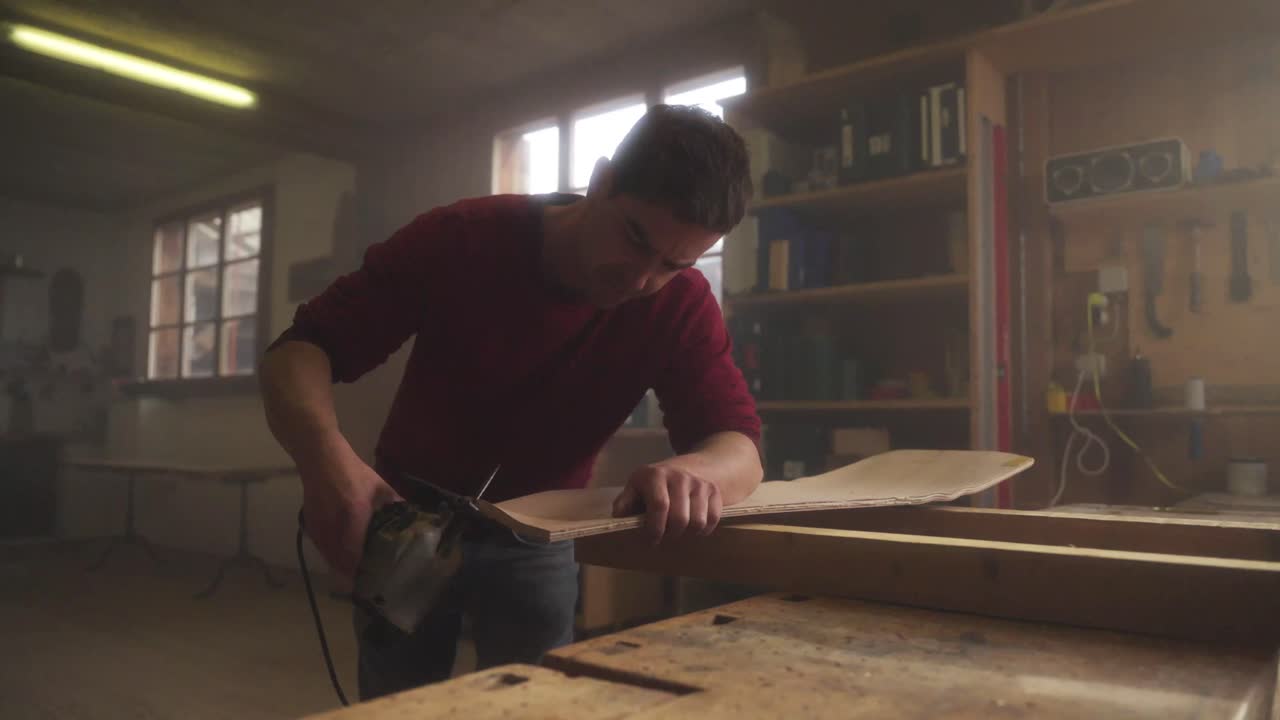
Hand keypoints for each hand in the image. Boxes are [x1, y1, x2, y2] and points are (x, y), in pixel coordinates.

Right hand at [298, 446, 401, 577]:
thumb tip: (413, 521)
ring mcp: (319, 526)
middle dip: (351, 576)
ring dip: (341, 567)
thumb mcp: (379, 487)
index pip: (353, 553)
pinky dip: (332, 556)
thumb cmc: (353, 472)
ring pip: (329, 558)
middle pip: (338, 562)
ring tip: (357, 574)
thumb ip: (396, 506)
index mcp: (354, 514)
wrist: (320, 459)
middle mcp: (333, 525)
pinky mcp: (310, 526)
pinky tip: (344, 557)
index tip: (368, 585)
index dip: (358, 573)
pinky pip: (322, 549)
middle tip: (366, 582)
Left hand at [611, 457, 722, 543]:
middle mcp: (680, 477)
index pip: (659, 506)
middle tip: (665, 538)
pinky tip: (692, 528)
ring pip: (698, 522)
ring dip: (687, 534)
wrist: (688, 466)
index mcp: (656, 475)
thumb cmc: (655, 483)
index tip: (651, 541)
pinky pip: (713, 519)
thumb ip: (625, 502)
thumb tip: (619, 517)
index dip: (655, 528)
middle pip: (680, 518)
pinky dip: (704, 530)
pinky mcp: (713, 491)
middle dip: (671, 535)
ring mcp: (699, 483)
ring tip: (678, 532)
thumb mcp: (635, 486)